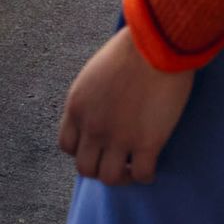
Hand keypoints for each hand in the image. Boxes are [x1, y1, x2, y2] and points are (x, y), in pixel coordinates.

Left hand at [56, 27, 193, 185]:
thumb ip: (92, 97)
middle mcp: (93, 127)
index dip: (83, 151)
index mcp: (77, 107)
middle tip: (117, 162)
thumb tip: (101, 110)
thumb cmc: (131, 49)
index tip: (98, 147)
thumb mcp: (95, 73)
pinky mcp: (147, 142)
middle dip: (100, 168)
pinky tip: (152, 166)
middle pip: (86, 168)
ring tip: (134, 168)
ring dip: (123, 177)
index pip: (67, 146)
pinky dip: (146, 176)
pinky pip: (143, 175)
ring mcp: (119, 138)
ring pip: (110, 178)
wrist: (156, 44)